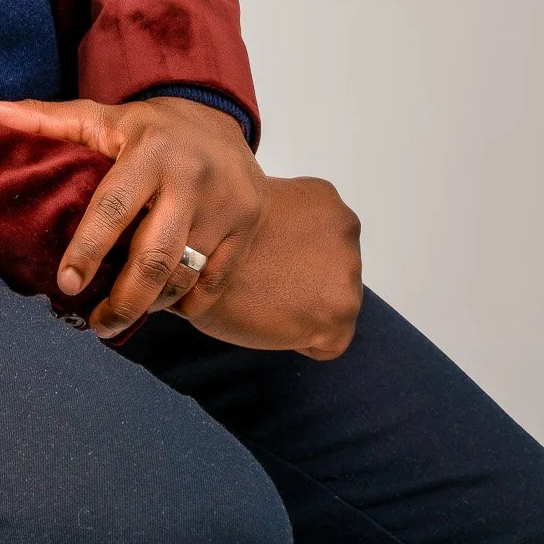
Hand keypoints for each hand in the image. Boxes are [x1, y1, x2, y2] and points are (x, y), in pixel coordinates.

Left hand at [0, 93, 268, 337]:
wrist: (221, 121)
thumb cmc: (148, 128)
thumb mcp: (100, 117)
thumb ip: (43, 120)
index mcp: (150, 149)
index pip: (114, 206)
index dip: (88, 248)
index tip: (65, 284)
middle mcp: (192, 177)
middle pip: (155, 256)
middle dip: (122, 300)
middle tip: (93, 324)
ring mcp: (226, 206)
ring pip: (183, 275)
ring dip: (149, 305)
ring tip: (119, 316)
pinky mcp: (245, 230)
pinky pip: (212, 285)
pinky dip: (185, 304)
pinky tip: (162, 304)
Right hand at [171, 174, 362, 359]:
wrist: (194, 262)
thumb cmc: (213, 237)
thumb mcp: (255, 208)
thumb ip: (283, 219)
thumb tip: (285, 244)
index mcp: (326, 199)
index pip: (325, 239)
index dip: (293, 256)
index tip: (268, 261)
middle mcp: (347, 231)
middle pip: (334, 271)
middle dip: (304, 281)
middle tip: (265, 281)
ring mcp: (349, 274)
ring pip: (333, 306)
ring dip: (304, 310)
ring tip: (266, 300)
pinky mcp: (339, 316)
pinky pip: (328, 344)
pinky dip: (303, 342)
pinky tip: (273, 321)